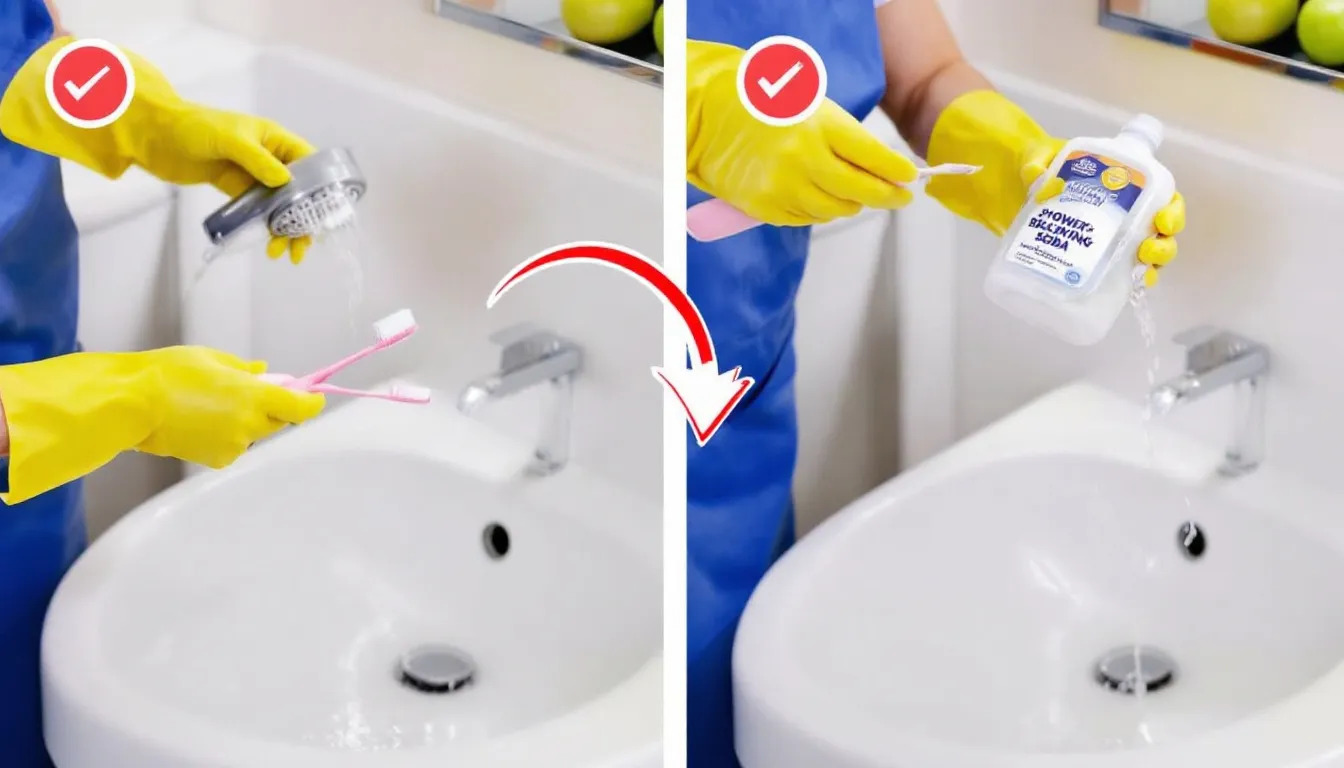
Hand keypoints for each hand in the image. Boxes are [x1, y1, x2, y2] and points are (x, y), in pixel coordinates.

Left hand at [0, 37, 316, 262]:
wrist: (152, 134)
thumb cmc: (192, 126)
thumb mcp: (229, 139)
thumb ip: (258, 161)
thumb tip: (287, 184)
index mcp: (274, 139)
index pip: (309, 163)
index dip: (321, 187)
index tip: (325, 214)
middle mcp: (269, 158)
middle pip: (298, 191)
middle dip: (303, 219)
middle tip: (301, 245)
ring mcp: (252, 175)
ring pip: (278, 206)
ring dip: (283, 229)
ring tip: (280, 252)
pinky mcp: (234, 189)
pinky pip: (256, 211)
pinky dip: (264, 227)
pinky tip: (266, 242)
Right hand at [133, 347, 325, 467]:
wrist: (130, 405)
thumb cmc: (167, 375)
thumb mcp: (211, 360)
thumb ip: (243, 369)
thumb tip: (262, 373)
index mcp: (254, 397)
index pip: (301, 408)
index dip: (311, 402)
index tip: (313, 396)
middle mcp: (249, 425)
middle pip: (278, 420)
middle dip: (272, 407)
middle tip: (250, 391)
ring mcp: (233, 445)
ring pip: (254, 433)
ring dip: (246, 421)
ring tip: (212, 404)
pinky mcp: (217, 459)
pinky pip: (234, 445)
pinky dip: (227, 434)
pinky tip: (201, 421)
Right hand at [687, 40, 917, 227]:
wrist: (709, 116)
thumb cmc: (764, 107)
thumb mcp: (812, 108)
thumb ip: (847, 140)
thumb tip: (885, 171)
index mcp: (820, 126)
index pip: (874, 158)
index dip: (897, 172)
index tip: (909, 178)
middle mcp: (804, 159)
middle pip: (862, 191)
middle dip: (887, 196)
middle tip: (899, 197)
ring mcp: (784, 187)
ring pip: (836, 210)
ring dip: (849, 203)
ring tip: (851, 193)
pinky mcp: (766, 207)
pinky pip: (807, 218)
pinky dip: (818, 210)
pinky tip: (816, 195)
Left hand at [1020, 140, 1185, 288]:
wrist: (1014, 190)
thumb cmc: (1042, 170)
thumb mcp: (1040, 158)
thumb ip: (1038, 162)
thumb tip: (1034, 174)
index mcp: (1125, 185)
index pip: (1161, 195)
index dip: (1171, 208)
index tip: (1161, 218)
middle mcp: (1126, 213)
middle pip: (1162, 230)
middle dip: (1165, 242)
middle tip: (1148, 247)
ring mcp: (1113, 239)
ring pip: (1150, 254)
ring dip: (1155, 262)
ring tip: (1143, 267)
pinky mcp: (1095, 260)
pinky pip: (1126, 274)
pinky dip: (1134, 280)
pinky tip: (1134, 286)